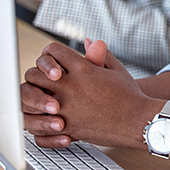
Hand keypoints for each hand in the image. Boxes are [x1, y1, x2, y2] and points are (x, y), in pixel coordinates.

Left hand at [21, 41, 158, 148]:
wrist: (138, 121)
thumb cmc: (129, 95)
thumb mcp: (116, 69)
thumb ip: (99, 53)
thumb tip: (88, 41)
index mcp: (83, 68)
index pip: (52, 51)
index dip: (50, 54)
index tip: (54, 61)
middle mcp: (71, 86)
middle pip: (35, 73)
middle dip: (36, 74)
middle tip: (43, 80)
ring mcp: (66, 107)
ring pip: (31, 98)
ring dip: (33, 96)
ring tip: (41, 98)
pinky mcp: (66, 128)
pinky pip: (39, 124)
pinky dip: (38, 121)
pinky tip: (47, 118)